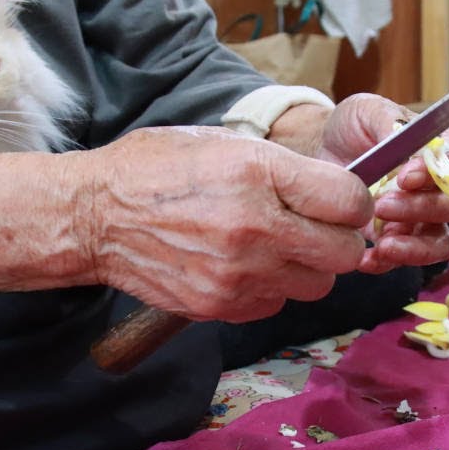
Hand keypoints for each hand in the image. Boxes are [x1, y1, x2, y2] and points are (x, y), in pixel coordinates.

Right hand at [75, 126, 372, 321]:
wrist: (95, 216)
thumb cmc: (158, 169)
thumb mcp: (224, 143)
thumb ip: (285, 168)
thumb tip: (339, 189)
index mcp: (258, 174)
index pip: (350, 202)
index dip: (354, 202)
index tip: (341, 202)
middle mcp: (254, 228)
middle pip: (344, 252)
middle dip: (339, 239)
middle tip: (317, 228)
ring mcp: (239, 274)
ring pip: (317, 285)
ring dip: (307, 268)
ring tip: (276, 246)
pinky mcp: (221, 306)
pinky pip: (277, 303)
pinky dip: (271, 288)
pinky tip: (245, 265)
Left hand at [310, 93, 448, 273]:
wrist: (321, 153)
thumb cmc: (352, 128)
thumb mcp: (365, 110)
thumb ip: (387, 121)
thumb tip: (401, 136)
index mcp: (438, 151)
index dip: (439, 175)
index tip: (406, 177)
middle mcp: (437, 188)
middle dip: (422, 209)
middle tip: (383, 205)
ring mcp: (419, 218)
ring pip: (440, 243)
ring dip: (416, 247)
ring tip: (383, 245)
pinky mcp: (395, 239)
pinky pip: (404, 261)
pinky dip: (386, 263)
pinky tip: (365, 259)